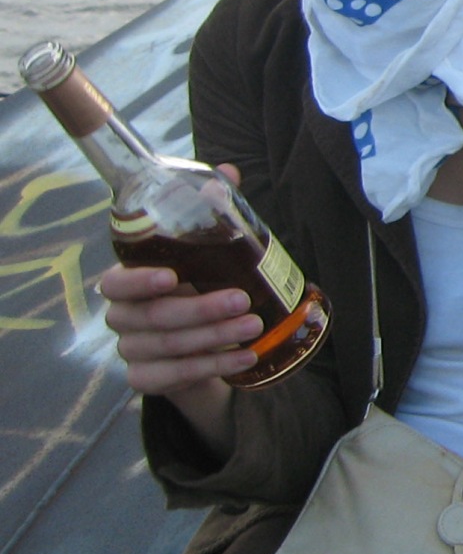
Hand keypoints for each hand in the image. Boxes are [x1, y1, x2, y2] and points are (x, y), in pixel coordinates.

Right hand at [98, 165, 251, 451]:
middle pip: (155, 316)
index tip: (173, 276)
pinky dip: (214, 365)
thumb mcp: (205, 251)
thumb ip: (210, 214)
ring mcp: (131, 351)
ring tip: (254, 326)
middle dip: (202, 309)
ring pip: (170, 347)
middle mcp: (122, 317)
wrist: (199, 342)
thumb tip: (228, 173)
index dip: (140, 281)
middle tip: (243, 300)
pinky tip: (246, 355)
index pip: (116, 283)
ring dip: (215, 337)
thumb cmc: (197, 286)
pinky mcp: (146, 379)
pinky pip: (176, 375)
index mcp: (126, 283)